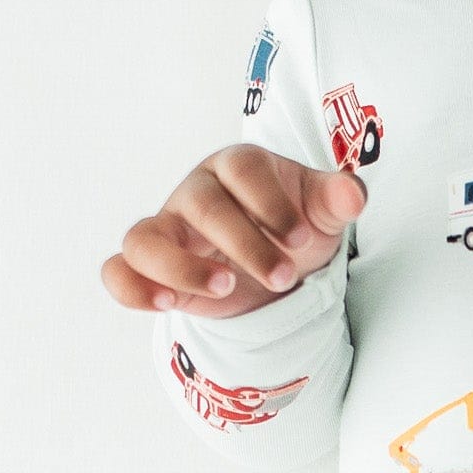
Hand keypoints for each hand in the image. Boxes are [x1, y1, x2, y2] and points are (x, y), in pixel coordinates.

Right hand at [101, 144, 364, 319]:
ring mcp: (167, 228)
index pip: (243, 169)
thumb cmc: (295, 224)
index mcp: (238, 167)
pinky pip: (119, 271)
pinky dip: (133, 288)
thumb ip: (338, 199)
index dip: (269, 203)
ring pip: (145, 237)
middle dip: (244, 244)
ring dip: (180, 267)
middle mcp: (196, 192)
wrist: (276, 261)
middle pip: (201, 205)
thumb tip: (353, 195)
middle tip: (284, 277)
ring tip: (226, 289)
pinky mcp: (150, 266)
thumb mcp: (322, 213)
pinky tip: (166, 305)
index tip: (299, 239)